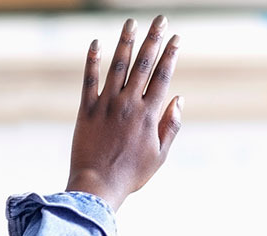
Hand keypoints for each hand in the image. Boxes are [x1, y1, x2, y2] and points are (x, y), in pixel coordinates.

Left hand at [66, 16, 181, 209]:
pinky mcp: (87, 110)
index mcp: (149, 114)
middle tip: (159, 19)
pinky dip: (92, 61)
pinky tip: (95, 43)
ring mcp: (106, 105)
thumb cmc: (131, 174)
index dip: (170, 54)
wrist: (98, 186)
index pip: (162, 76)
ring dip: (126, 42)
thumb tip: (179, 98)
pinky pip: (89, 80)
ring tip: (131, 23)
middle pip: (143, 64)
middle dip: (153, 39)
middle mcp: (128, 104)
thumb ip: (171, 125)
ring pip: (118, 67)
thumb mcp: (160, 155)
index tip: (176, 37)